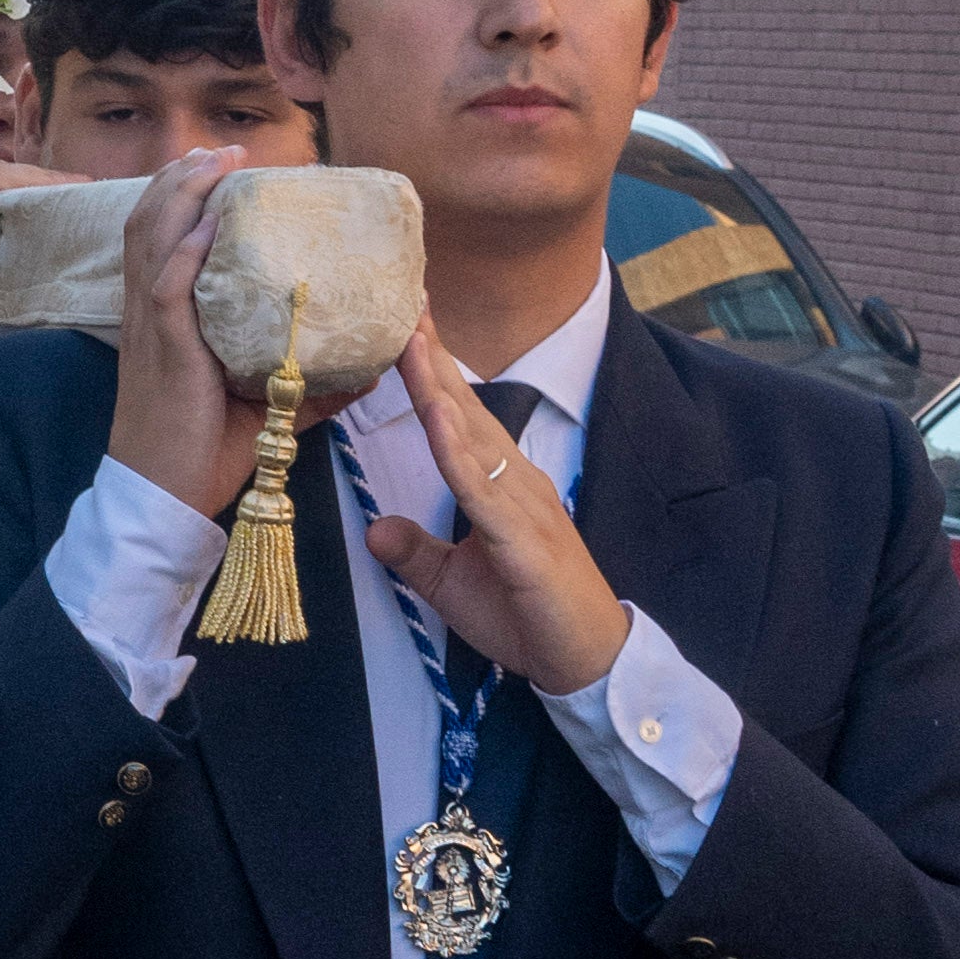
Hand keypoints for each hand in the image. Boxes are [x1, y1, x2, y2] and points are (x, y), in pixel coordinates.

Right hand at [104, 142, 271, 521]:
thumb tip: (368, 370)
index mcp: (160, 323)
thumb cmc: (204, 456)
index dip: (180, 198)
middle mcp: (148, 316)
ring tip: (215, 162)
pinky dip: (185, 252)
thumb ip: (309, 387)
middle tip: (221, 150)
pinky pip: (168, 289)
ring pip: (152, 241)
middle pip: (150, 223)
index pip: (158, 241)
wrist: (164, 500)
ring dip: (183, 195)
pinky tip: (208, 226)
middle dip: (182, 179)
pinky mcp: (166, 353)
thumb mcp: (262, 410)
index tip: (217, 167)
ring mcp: (152, 331)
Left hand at [365, 323, 632, 699]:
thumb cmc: (526, 616)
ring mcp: (522, 506)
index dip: (428, 371)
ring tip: (410, 338)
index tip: (402, 322)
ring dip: (438, 388)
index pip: (456, 416)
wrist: (584, 660)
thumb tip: (375, 528)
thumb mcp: (451, 583)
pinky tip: (437, 418)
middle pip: (463, 408)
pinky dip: (457, 452)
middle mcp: (513, 480)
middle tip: (403, 298)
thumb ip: (416, 552)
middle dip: (431, 355)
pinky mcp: (524, 540)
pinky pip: (482, 489)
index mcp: (498, 483)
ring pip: (471, 436)